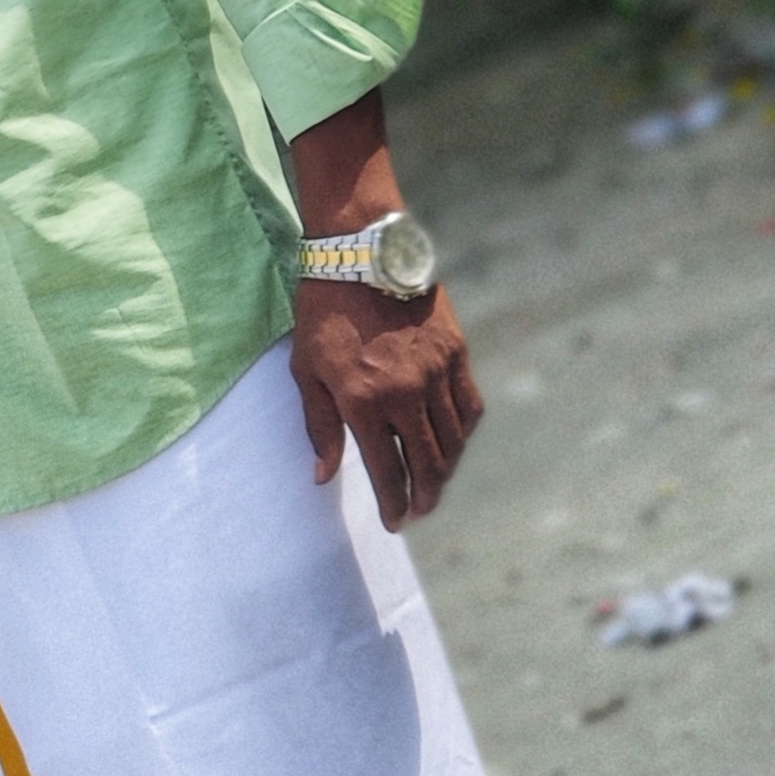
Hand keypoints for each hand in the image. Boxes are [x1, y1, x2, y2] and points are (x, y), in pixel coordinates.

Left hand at [291, 281, 482, 530]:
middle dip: (424, 495)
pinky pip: (468, 407)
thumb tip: (323, 476)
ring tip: (434, 482)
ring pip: (452, 440)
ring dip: (445, 469)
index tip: (394, 522)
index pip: (387, 470)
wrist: (360, 254)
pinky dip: (463, 432)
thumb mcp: (306, 371)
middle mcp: (405, 392)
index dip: (393, 503)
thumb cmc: (322, 313)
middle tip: (418, 510)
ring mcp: (435, 372)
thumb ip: (320, 427)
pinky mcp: (455, 353)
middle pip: (427, 462)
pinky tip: (453, 443)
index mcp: (363, 400)